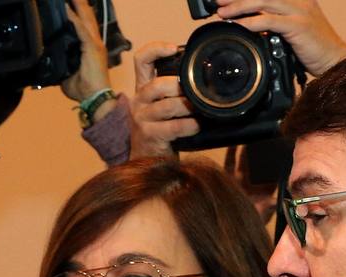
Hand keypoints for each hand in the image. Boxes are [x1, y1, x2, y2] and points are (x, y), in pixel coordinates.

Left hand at [61, 0, 111, 102]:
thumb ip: (61, 65)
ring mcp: (95, 43)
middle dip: (79, 4)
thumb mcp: (67, 75)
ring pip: (86, 18)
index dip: (76, 13)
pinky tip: (68, 8)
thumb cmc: (83, 89)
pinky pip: (81, 28)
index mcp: (89, 47)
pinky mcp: (92, 47)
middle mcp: (94, 41)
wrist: (95, 98)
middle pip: (87, 17)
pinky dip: (74, 17)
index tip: (68, 4)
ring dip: (78, 5)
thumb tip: (49, 63)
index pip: (83, 25)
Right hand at [130, 41, 195, 158]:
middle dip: (181, 87)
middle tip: (196, 92)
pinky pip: (174, 127)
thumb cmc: (161, 128)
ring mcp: (142, 119)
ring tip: (200, 109)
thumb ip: (175, 89)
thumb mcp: (163, 104)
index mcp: (143, 88)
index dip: (155, 49)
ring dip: (188, 107)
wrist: (146, 158)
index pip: (141, 60)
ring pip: (168, 106)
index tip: (174, 48)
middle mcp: (139, 101)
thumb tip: (206, 73)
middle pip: (158, 84)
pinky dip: (190, 125)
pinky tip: (197, 125)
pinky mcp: (149, 136)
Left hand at [214, 0, 345, 75]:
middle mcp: (298, 0)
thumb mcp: (288, 28)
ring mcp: (300, 11)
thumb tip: (245, 21)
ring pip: (265, 1)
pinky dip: (252, 22)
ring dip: (240, 6)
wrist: (333, 59)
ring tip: (223, 13)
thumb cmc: (310, 46)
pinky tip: (239, 25)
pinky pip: (270, 20)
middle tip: (218, 1)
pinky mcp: (299, 25)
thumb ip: (271, 21)